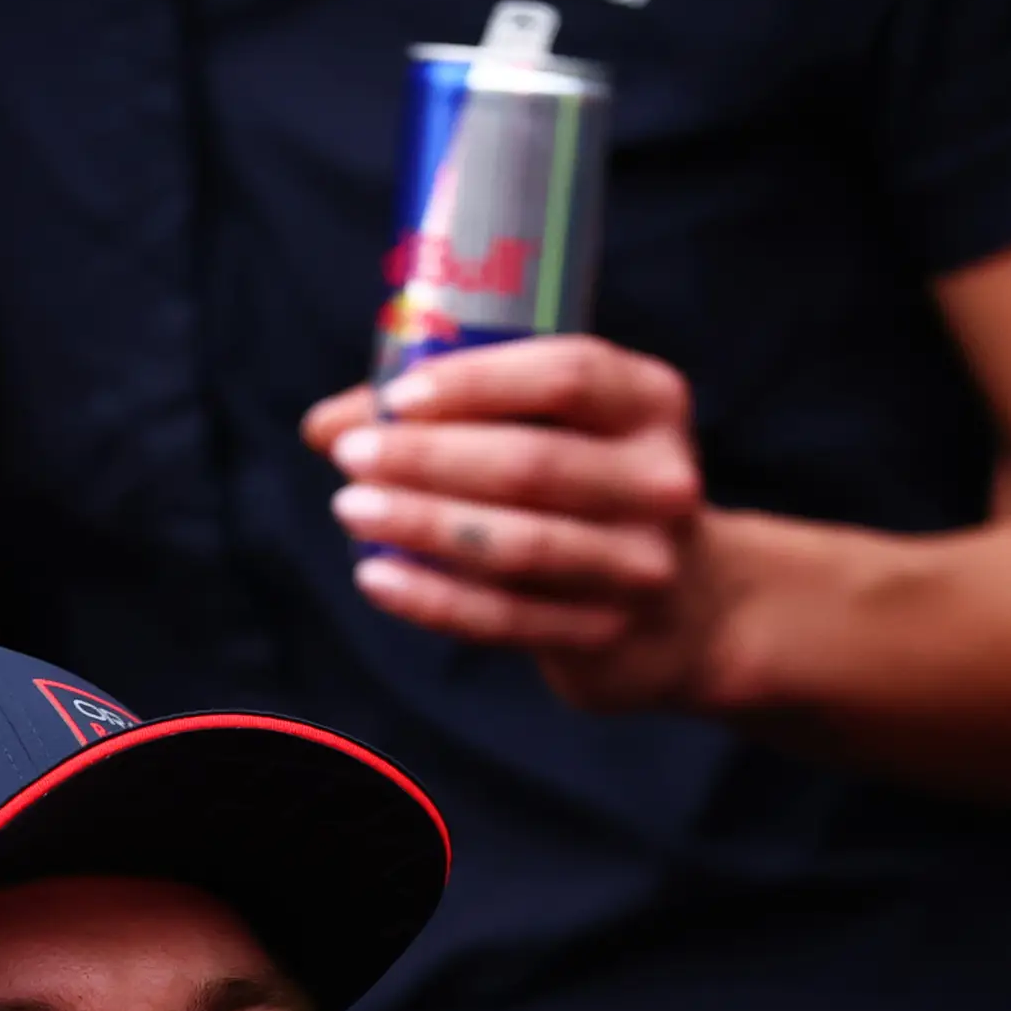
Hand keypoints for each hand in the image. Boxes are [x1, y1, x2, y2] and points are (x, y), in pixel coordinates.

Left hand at [303, 337, 725, 713]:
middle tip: (353, 457)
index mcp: (650, 401)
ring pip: (519, 546)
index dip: (477, 382)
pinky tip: (377, 577)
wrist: (683, 605)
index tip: (398, 395)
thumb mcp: (549, 428)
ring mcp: (641, 564)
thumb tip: (327, 426)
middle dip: (429, 459)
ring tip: (352, 509)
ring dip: (423, 526)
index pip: (567, 377)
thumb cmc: (586, 487)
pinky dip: (433, 598)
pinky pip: (506, 618)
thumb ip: (448, 412)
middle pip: (534, 464)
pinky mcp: (608, 633)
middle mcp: (661, 480)